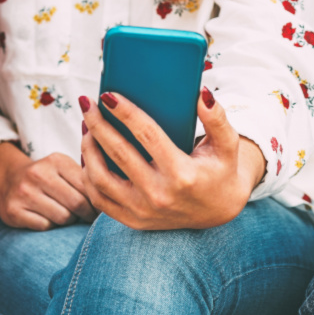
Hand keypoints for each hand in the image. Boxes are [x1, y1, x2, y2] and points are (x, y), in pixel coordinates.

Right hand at [0, 142, 94, 230]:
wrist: (8, 179)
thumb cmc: (48, 177)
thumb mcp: (65, 168)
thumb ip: (86, 178)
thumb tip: (113, 199)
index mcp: (56, 160)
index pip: (87, 187)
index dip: (97, 202)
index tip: (100, 209)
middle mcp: (38, 174)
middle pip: (77, 204)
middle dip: (86, 214)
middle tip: (87, 217)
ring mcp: (23, 192)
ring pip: (62, 218)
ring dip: (68, 221)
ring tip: (66, 215)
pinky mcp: (13, 211)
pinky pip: (45, 227)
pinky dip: (50, 226)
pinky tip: (48, 218)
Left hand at [79, 87, 265, 230]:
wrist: (218, 211)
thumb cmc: (220, 170)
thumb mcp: (227, 144)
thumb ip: (217, 118)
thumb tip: (201, 94)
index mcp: (182, 175)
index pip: (148, 136)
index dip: (126, 113)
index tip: (108, 95)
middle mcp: (160, 195)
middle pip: (118, 154)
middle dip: (98, 124)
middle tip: (88, 103)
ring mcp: (143, 211)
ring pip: (100, 179)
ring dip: (88, 149)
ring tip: (86, 126)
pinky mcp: (133, 220)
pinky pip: (99, 199)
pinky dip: (88, 175)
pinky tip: (88, 153)